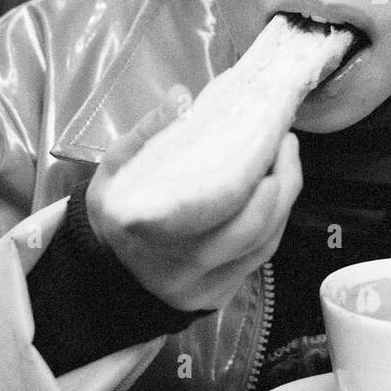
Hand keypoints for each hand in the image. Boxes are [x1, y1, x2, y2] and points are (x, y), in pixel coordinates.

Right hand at [86, 85, 302, 310]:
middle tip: (287, 143)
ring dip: (284, 201)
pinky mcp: (220, 295)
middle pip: (253, 229)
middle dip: (282, 182)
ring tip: (287, 161)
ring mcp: (205, 288)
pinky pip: (258, 258)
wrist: (103, 269)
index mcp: (155, 236)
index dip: (255, 177)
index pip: (218, 208)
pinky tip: (277, 194)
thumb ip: (146, 132)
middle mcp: (184, 271)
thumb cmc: (113, 211)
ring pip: (263, 245)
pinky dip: (274, 224)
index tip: (272, 140)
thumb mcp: (114, 169)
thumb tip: (181, 96)